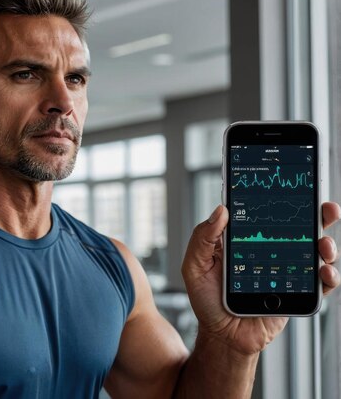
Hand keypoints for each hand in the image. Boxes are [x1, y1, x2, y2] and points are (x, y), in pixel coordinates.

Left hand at [181, 202, 339, 355]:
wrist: (221, 335)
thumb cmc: (206, 300)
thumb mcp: (195, 267)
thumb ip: (202, 239)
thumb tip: (220, 209)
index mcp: (248, 241)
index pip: (270, 214)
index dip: (284, 199)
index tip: (297, 186)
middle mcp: (273, 252)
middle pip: (302, 229)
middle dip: (319, 215)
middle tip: (325, 209)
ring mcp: (288, 272)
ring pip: (317, 253)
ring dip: (327, 244)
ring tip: (323, 245)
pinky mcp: (298, 294)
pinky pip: (321, 284)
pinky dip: (329, 275)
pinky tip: (324, 271)